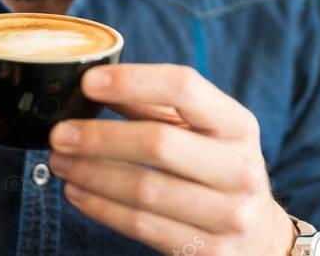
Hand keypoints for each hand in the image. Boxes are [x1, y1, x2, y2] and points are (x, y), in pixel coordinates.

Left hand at [48, 64, 296, 255]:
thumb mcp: (203, 131)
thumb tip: (94, 84)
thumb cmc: (218, 168)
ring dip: (91, 174)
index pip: (184, 87)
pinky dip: (101, 207)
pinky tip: (77, 191)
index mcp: (237, 124)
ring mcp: (227, 214)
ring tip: (59, 161)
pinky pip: (141, 226)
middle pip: (159, 143)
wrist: (260, 237)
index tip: (89, 82)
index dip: (133, 81)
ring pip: (144, 189)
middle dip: (99, 137)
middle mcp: (238, 168)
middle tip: (59, 133)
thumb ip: (155, 106)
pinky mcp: (207, 250)